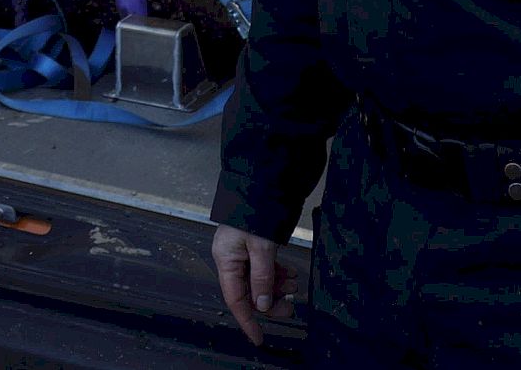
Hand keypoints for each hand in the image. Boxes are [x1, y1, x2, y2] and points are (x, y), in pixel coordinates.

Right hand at [211, 223, 293, 345]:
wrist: (260, 183)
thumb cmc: (255, 211)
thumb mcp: (261, 247)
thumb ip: (262, 277)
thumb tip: (263, 305)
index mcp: (226, 260)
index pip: (235, 299)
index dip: (248, 320)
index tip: (259, 338)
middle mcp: (231, 258)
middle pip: (249, 292)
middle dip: (270, 300)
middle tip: (291, 305)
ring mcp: (241, 252)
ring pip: (259, 280)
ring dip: (277, 285)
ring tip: (295, 282)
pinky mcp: (252, 246)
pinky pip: (264, 267)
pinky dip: (277, 272)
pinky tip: (290, 271)